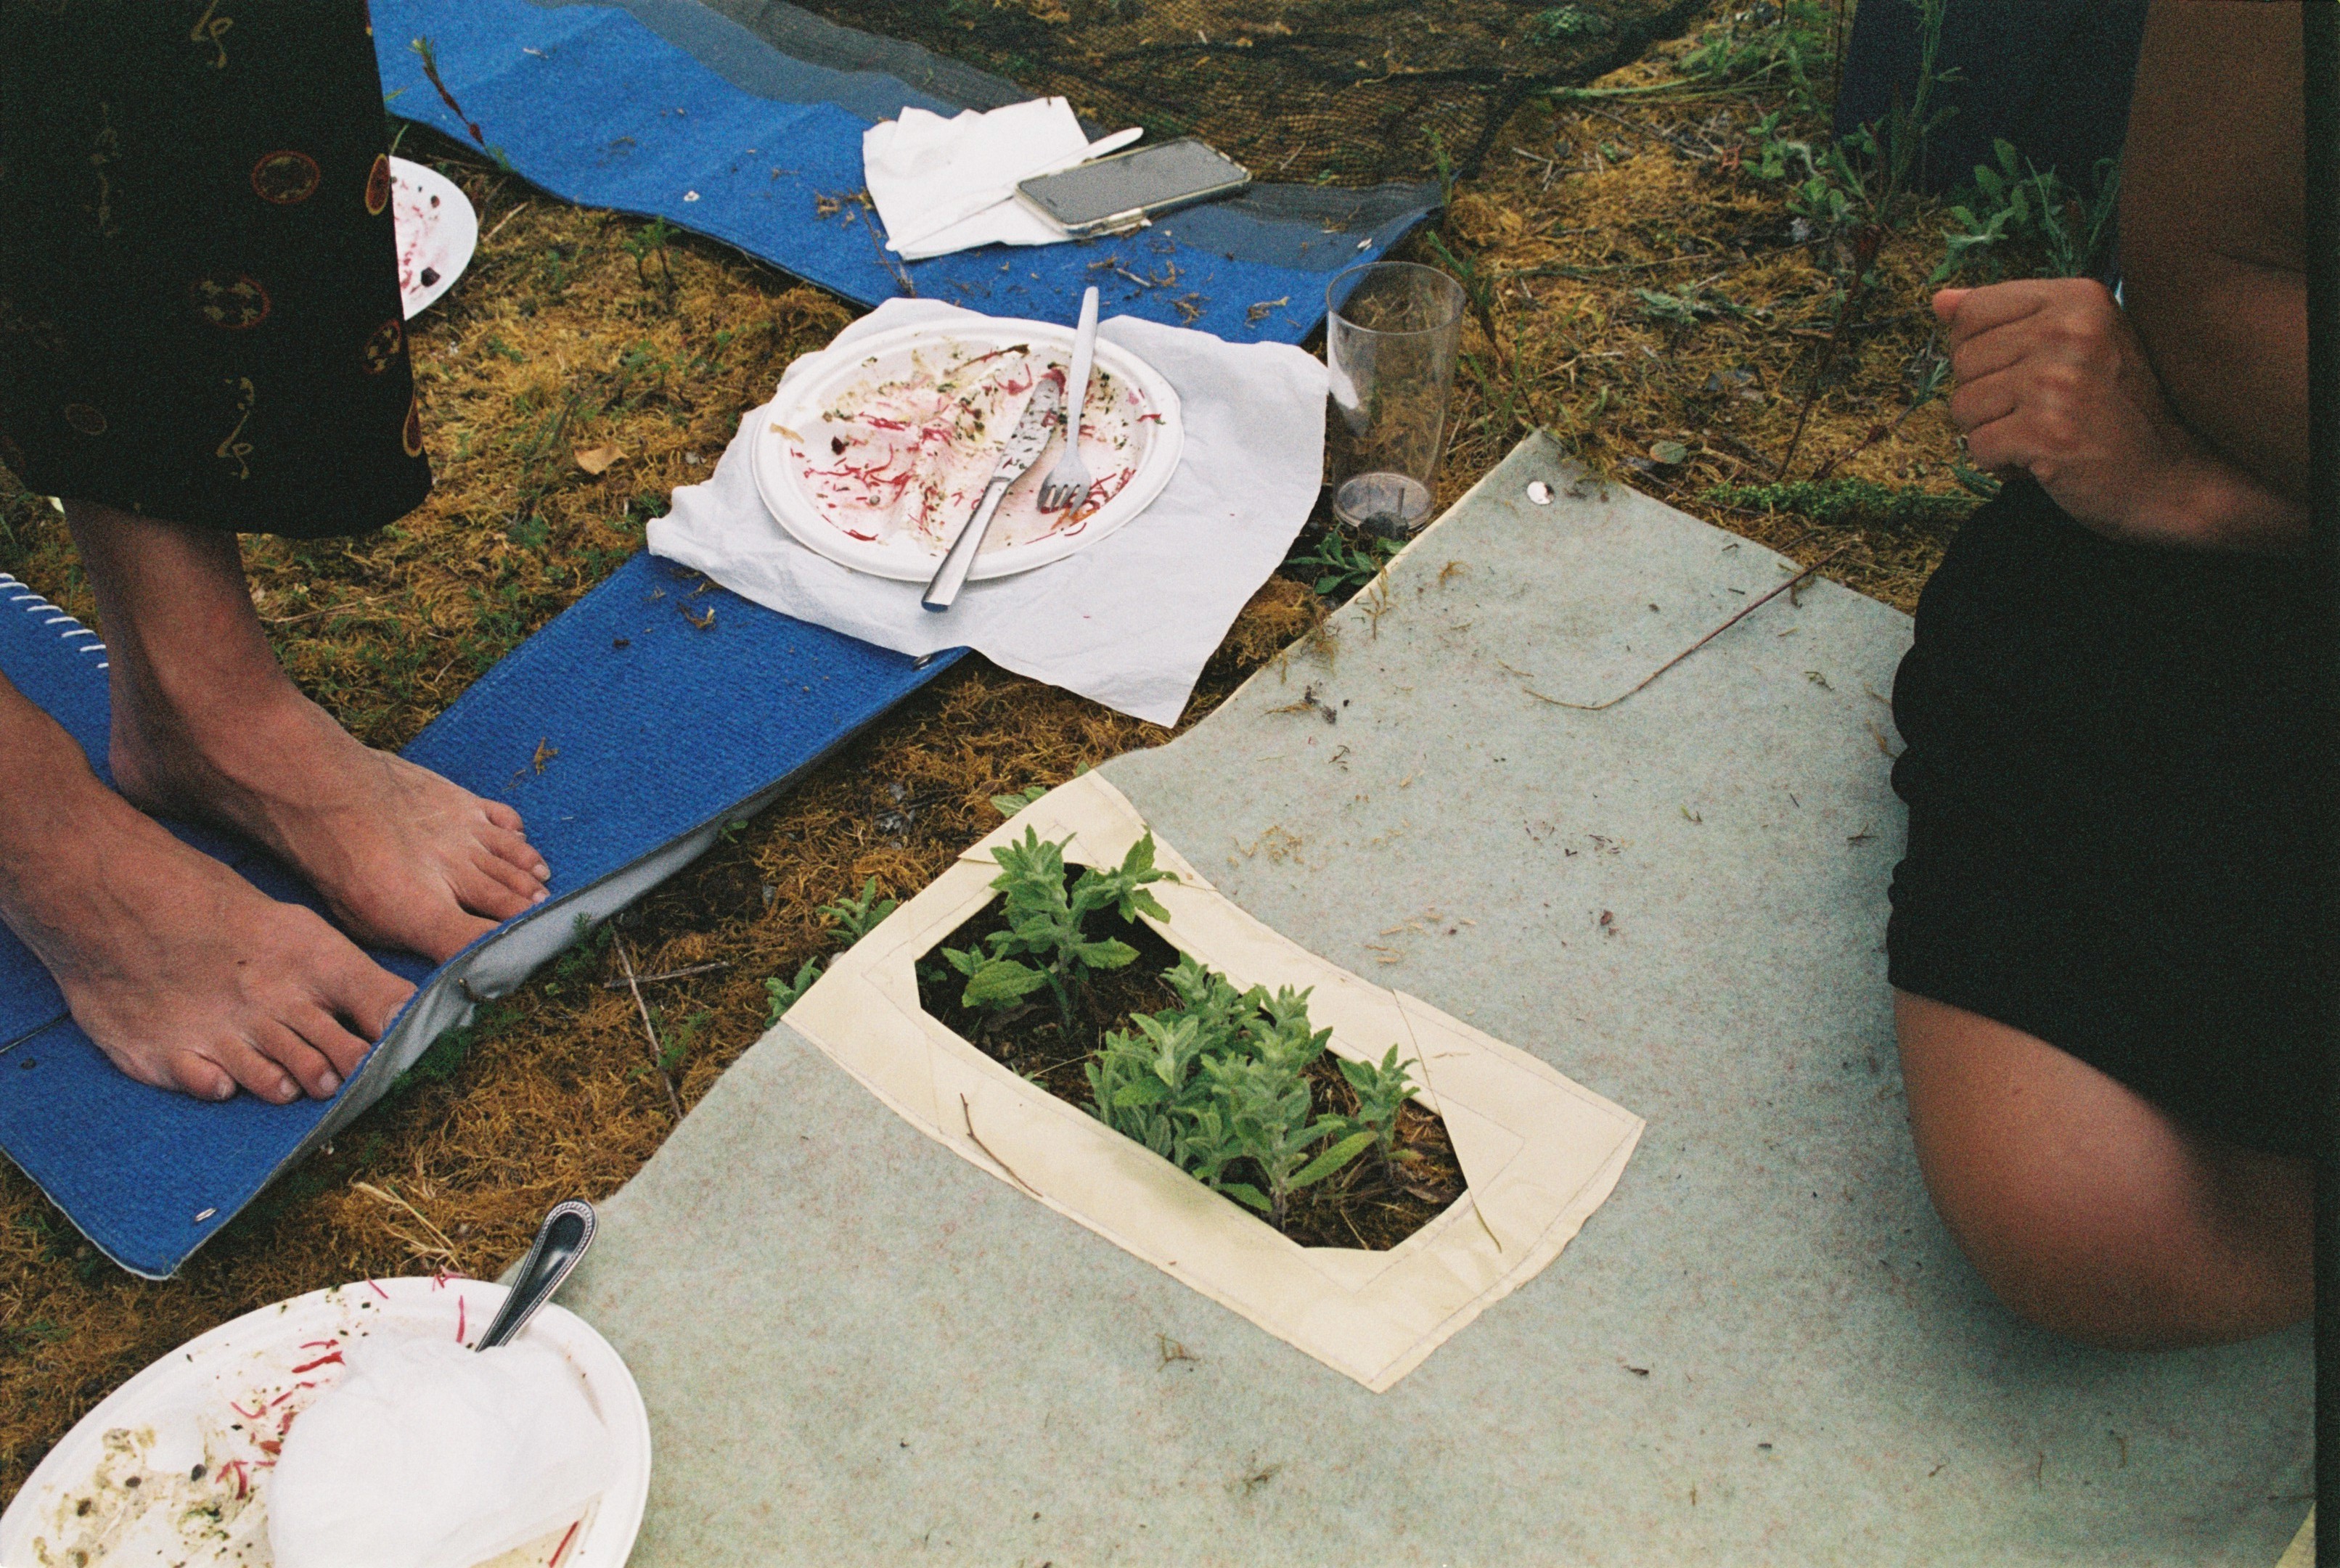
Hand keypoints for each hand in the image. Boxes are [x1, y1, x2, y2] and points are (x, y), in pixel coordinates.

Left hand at [1934, 279, 2303, 550]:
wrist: (2180, 476)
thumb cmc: (2123, 412)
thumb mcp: (2078, 346)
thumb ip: (2008, 318)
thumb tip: (1939, 301)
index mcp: (2077, 299)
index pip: (1970, 312)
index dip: (1981, 353)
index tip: (2026, 372)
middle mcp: (2069, 331)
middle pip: (1961, 361)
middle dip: (1988, 397)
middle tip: (2044, 412)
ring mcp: (2057, 381)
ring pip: (1962, 407)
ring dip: (1995, 433)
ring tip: (2047, 434)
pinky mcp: (2047, 432)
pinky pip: (1978, 448)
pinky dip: (2002, 465)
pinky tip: (2047, 461)